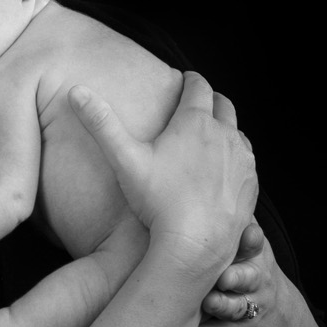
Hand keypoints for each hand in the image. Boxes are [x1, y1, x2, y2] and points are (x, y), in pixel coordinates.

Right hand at [68, 71, 256, 287]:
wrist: (193, 247)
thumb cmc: (157, 203)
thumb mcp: (124, 159)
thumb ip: (101, 123)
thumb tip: (75, 90)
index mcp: (196, 121)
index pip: (198, 85)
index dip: (190, 80)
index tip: (184, 79)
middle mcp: (225, 135)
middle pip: (223, 105)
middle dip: (210, 100)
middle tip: (198, 103)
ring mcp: (242, 161)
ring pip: (238, 133)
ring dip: (225, 129)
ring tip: (209, 136)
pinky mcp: (250, 185)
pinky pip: (247, 162)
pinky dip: (236, 158)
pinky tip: (222, 169)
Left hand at [191, 218, 301, 326]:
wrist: (285, 326)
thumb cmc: (254, 273)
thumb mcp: (254, 246)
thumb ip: (234, 218)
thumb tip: (203, 172)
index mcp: (256, 255)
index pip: (254, 244)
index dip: (250, 240)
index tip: (247, 235)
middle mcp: (255, 280)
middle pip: (247, 277)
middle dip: (235, 276)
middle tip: (223, 275)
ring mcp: (247, 309)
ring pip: (234, 307)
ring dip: (219, 305)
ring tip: (207, 303)